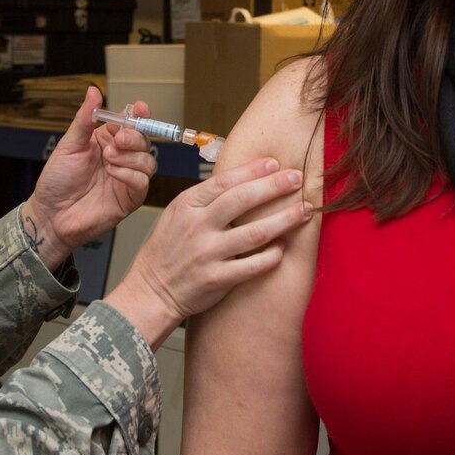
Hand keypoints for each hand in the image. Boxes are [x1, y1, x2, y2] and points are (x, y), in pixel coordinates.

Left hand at [22, 87, 155, 268]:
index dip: (139, 115)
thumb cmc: (57, 181)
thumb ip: (85, 119)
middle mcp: (120, 158)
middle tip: (118, 140)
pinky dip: (129, 174)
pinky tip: (112, 173)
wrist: (51, 214)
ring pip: (148, 161)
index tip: (140, 109)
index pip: (130, 123)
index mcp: (106, 141)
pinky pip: (142, 182)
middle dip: (134, 136)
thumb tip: (93, 92)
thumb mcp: (69, 144)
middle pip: (144, 141)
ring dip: (130, 157)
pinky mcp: (129, 198)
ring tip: (108, 160)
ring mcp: (126, 178)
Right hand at [103, 156, 309, 348]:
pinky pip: (253, 265)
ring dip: (284, 220)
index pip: (225, 181)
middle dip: (274, 186)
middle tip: (297, 178)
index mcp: (187, 205)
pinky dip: (272, 255)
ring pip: (255, 232)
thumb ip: (206, 200)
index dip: (253, 170)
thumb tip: (243, 181)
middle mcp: (198, 226)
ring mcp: (208, 253)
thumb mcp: (177, 215)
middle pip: (243, 200)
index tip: (276, 163)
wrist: (151, 291)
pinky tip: (283, 247)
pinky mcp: (218, 278)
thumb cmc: (168, 251)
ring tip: (303, 211)